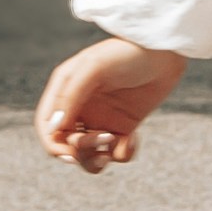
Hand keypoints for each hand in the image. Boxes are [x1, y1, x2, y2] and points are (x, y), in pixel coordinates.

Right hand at [36, 37, 181, 171]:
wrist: (164, 52)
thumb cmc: (127, 52)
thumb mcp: (94, 67)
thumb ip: (71, 95)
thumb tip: (55, 128)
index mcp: (65, 91)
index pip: (47, 126)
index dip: (53, 144)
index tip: (69, 153)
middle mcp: (79, 108)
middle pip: (66, 145)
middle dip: (81, 149)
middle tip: (105, 137)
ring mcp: (101, 120)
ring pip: (87, 156)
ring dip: (97, 159)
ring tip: (115, 143)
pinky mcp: (123, 129)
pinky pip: (115, 154)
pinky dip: (122, 153)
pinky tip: (134, 138)